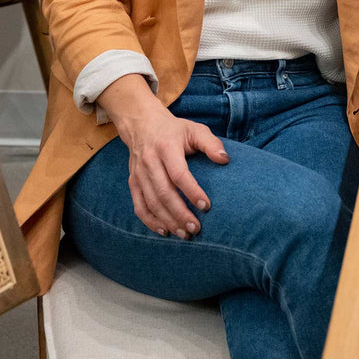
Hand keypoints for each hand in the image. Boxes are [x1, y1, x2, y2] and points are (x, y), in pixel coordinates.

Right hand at [114, 94, 229, 238]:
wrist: (142, 124)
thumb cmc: (174, 130)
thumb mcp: (195, 129)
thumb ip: (211, 143)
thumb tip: (225, 160)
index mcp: (166, 147)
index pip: (179, 174)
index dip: (192, 192)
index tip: (206, 206)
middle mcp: (150, 161)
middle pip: (164, 193)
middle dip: (180, 214)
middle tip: (196, 228)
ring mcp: (139, 174)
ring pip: (151, 203)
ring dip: (168, 221)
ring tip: (184, 234)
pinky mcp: (132, 183)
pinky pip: (139, 206)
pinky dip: (150, 221)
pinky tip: (164, 231)